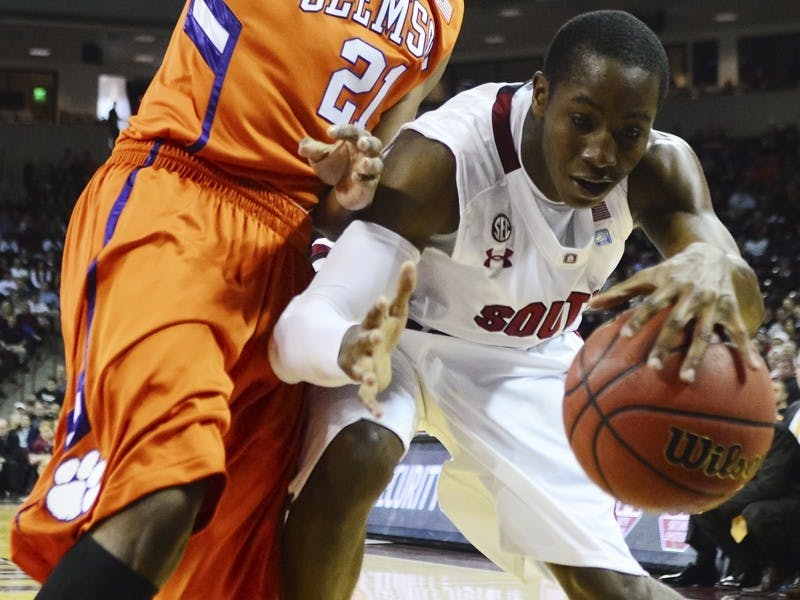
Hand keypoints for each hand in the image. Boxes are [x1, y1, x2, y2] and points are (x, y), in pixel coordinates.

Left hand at [298, 124, 382, 209]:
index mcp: (356, 140)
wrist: (343, 190)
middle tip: (361, 143)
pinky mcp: (370, 184)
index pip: (353, 131)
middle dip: (369, 142)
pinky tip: (356, 178)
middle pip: (375, 143)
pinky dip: (365, 179)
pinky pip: (371, 181)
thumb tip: (302, 147)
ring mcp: (371, 169)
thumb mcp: (321, 157)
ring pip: (377, 164)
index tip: (329, 132)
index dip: (343, 130)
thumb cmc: (335, 166)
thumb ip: (313, 150)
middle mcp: (367, 153)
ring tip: (362, 164)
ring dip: (371, 163)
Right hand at [337, 262, 415, 416]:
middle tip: (376, 336)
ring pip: (359, 370)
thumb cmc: (380, 330)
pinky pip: (364, 396)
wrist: (364, 357)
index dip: (377, 309)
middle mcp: (361, 344)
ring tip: (368, 378)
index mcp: (370, 326)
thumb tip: (411, 261)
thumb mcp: (394, 313)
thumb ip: (402, 290)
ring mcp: (359, 365)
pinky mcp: (362, 383)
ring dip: (363, 374)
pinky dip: (370, 405)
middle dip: (369, 338)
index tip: (382, 299)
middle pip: (364, 340)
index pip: (373, 315)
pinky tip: (378, 414)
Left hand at [590, 242, 760, 381]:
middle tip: (653, 368)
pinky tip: (754, 370)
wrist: (711, 253)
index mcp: (669, 287)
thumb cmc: (670, 271)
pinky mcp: (731, 310)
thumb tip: (589, 306)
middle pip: (676, 322)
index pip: (651, 304)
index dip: (640, 318)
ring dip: (697, 356)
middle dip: (665, 344)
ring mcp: (712, 304)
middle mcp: (691, 296)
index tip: (626, 336)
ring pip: (705, 332)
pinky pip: (740, 332)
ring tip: (687, 379)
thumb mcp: (646, 276)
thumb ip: (620, 292)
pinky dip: (747, 350)